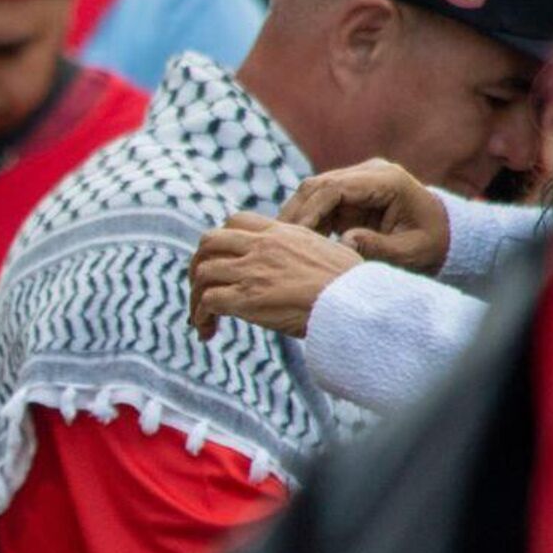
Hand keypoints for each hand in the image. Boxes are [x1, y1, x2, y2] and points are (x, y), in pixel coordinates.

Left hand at [190, 213, 361, 339]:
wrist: (357, 305)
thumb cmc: (353, 285)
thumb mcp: (327, 251)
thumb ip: (304, 249)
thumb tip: (303, 259)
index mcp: (282, 232)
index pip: (236, 221)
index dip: (222, 241)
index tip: (223, 261)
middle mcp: (262, 247)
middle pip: (208, 242)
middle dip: (198, 264)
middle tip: (201, 287)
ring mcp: (252, 271)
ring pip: (202, 273)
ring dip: (195, 296)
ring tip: (201, 317)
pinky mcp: (247, 298)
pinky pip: (207, 302)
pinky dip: (200, 316)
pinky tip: (207, 331)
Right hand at [277, 159, 449, 274]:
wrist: (447, 235)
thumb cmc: (433, 244)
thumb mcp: (411, 252)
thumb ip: (379, 247)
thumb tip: (344, 243)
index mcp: (387, 180)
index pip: (334, 187)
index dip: (310, 211)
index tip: (296, 237)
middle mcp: (369, 173)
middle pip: (317, 185)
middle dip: (295, 213)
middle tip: (278, 242)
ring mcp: (357, 181)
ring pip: (312, 192)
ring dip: (297, 218)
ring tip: (285, 245)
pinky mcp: (350, 193)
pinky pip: (319, 204)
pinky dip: (307, 223)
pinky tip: (300, 244)